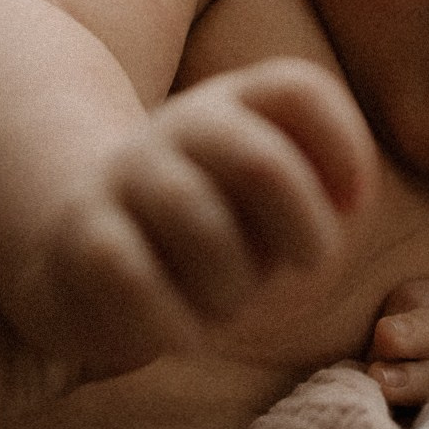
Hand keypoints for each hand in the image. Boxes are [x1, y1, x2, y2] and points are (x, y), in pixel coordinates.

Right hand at [38, 57, 375, 378]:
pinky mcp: (82, 234)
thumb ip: (317, 188)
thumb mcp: (264, 199)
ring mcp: (125, 176)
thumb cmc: (204, 230)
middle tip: (306, 263)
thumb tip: (351, 197)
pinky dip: (174, 321)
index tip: (353, 203)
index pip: (297, 91)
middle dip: (303, 230)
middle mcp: (179, 128)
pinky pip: (133, 276)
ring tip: (229, 303)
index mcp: (232, 106)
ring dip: (234, 285)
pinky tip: (187, 337)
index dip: (344, 146)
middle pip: (262, 162)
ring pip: (198, 222)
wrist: (75, 248)